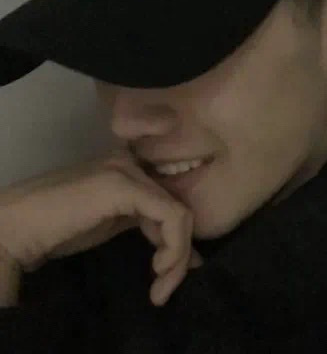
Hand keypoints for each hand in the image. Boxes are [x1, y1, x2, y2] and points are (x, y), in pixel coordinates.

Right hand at [0, 146, 202, 305]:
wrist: (18, 226)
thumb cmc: (59, 229)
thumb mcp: (114, 225)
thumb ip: (148, 229)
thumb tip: (183, 253)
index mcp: (132, 172)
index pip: (171, 203)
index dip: (180, 239)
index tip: (171, 272)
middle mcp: (134, 165)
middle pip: (179, 209)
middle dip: (180, 253)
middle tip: (165, 286)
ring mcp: (129, 171)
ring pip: (180, 214)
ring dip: (178, 256)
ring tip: (161, 284)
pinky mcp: (124, 185)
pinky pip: (170, 215)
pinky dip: (174, 246)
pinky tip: (158, 267)